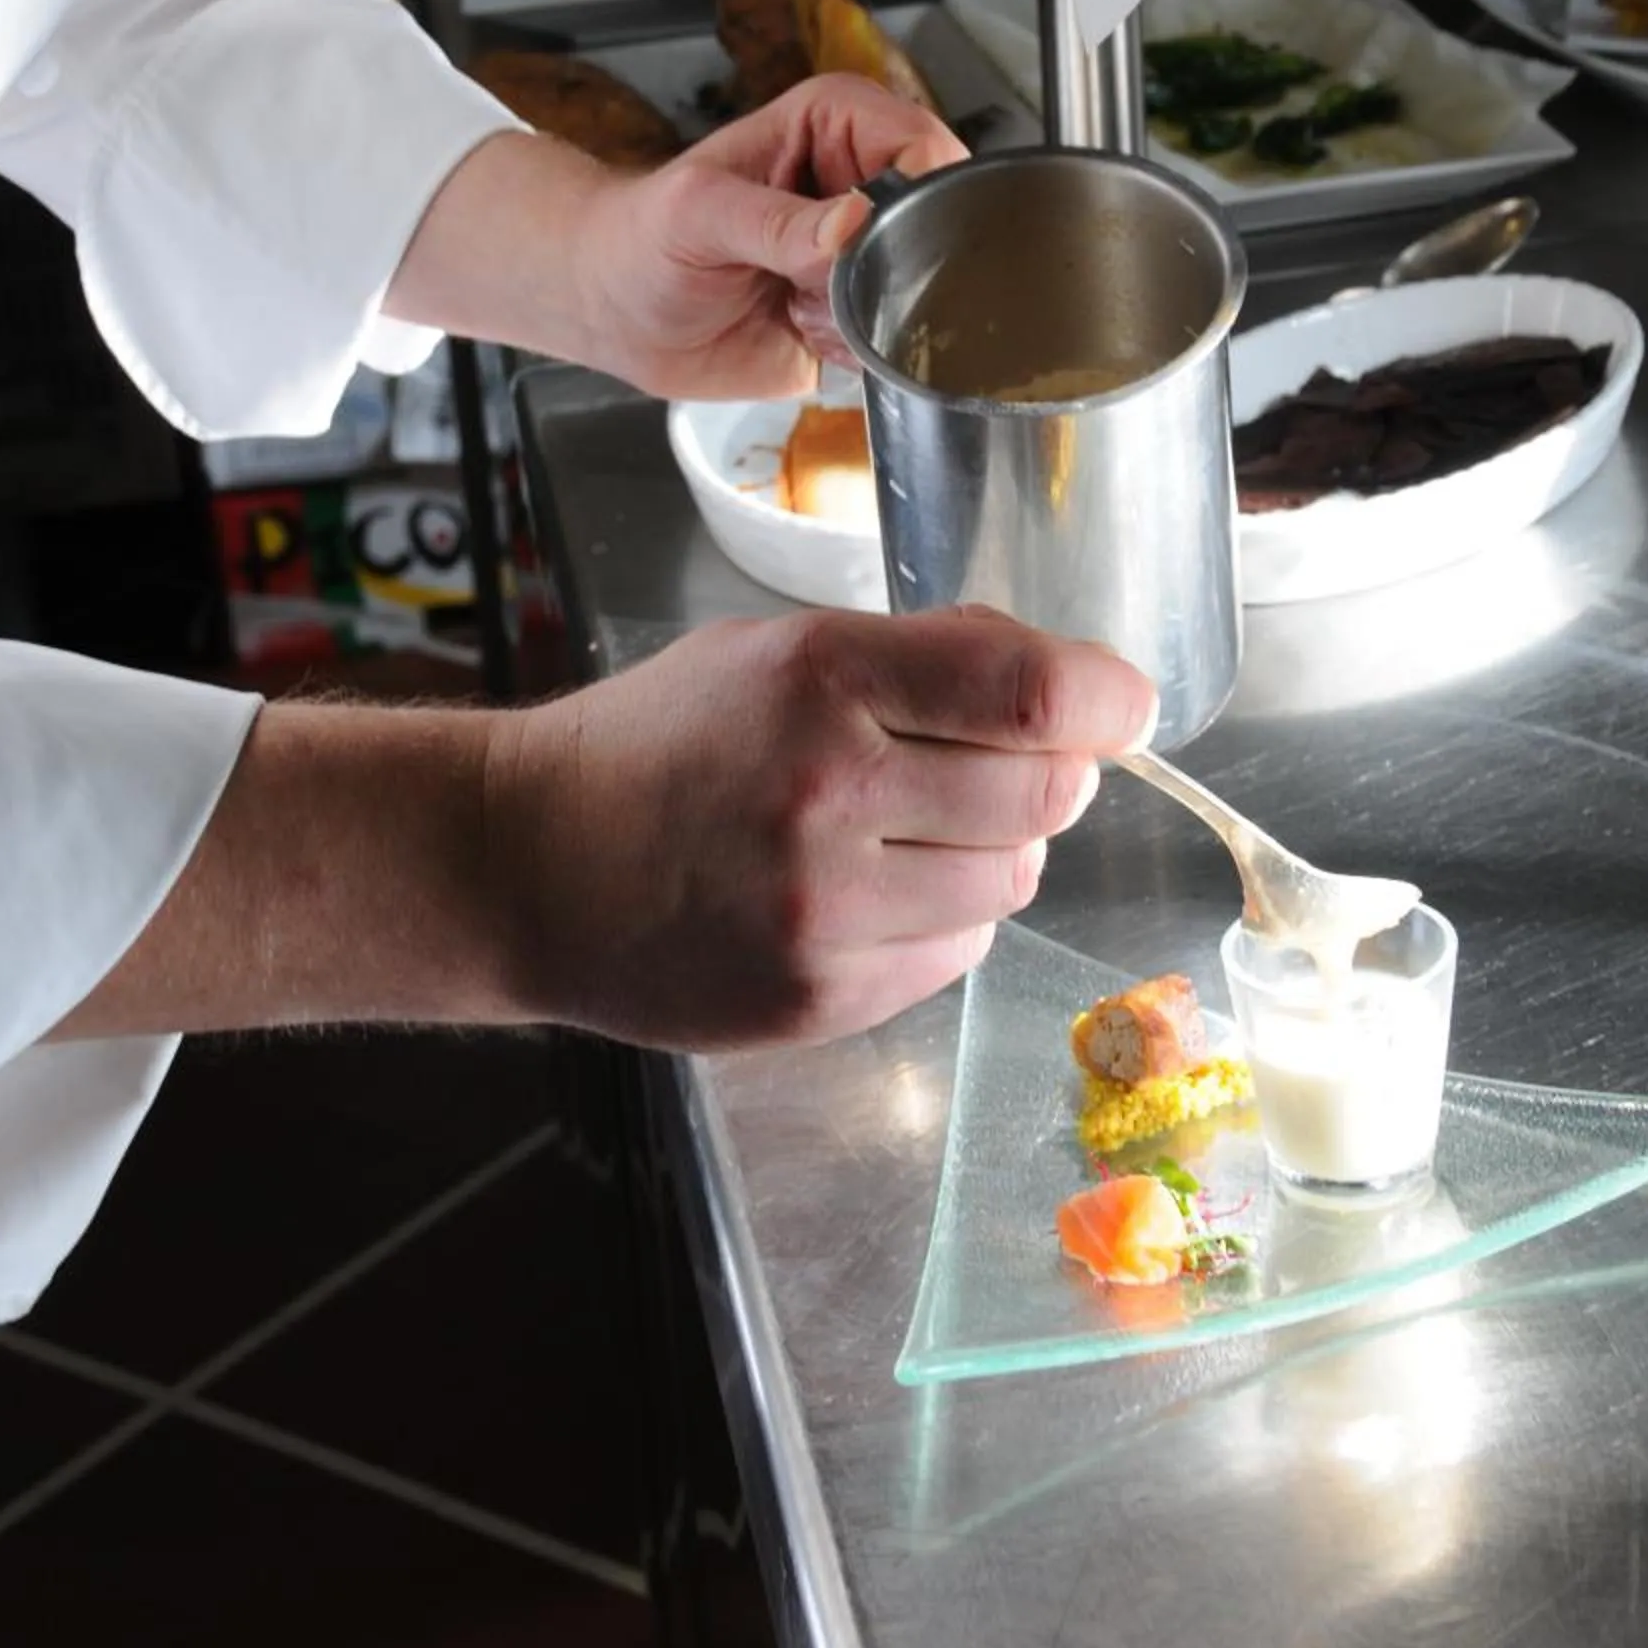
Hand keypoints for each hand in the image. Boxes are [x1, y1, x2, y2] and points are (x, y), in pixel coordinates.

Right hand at [486, 607, 1157, 1050]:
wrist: (527, 864)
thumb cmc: (659, 743)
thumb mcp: (777, 650)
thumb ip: (921, 654)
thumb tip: (1066, 677)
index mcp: (824, 679)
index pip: (1034, 691)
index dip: (1108, 697)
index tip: (1121, 703)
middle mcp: (832, 793)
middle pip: (1046, 794)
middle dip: (1052, 773)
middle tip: (1007, 763)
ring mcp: (826, 909)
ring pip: (1010, 882)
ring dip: (993, 851)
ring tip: (909, 830)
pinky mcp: (821, 998)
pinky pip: (954, 957)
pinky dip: (942, 922)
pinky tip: (868, 892)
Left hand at [578, 72, 964, 396]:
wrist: (614, 310)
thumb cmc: (642, 236)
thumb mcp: (699, 213)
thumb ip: (777, 221)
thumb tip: (855, 224)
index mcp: (838, 124)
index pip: (923, 145)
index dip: (915, 195)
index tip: (869, 239)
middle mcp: (865, 182)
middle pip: (938, 220)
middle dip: (890, 263)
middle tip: (813, 281)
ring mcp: (868, 251)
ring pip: (923, 288)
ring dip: (866, 309)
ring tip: (794, 302)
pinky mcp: (861, 313)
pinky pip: (894, 339)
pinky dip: (853, 347)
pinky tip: (799, 329)